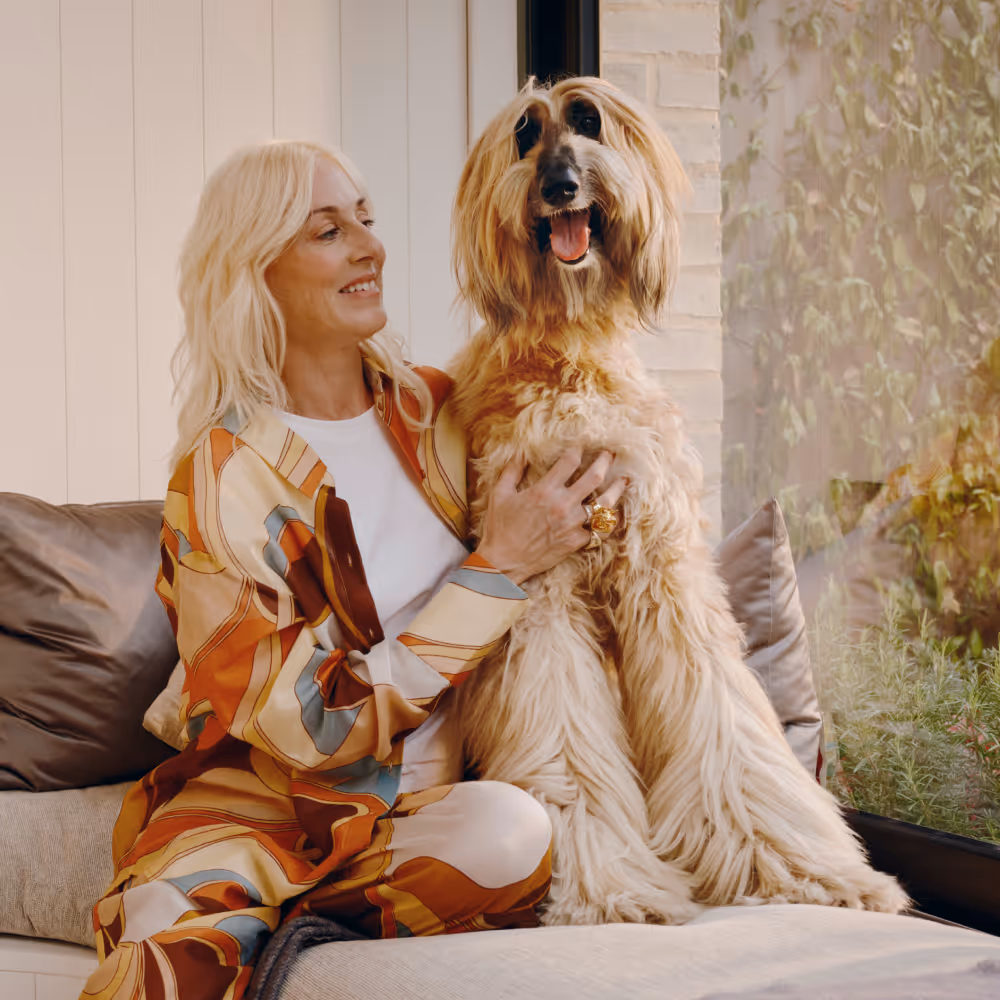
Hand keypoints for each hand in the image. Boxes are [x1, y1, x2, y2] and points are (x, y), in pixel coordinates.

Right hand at [476, 448, 627, 585]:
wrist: (504, 562)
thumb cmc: (500, 528)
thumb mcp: (500, 494)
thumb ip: (512, 471)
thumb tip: (521, 452)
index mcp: (544, 491)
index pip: (570, 462)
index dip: (578, 449)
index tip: (581, 444)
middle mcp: (563, 505)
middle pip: (594, 477)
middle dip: (605, 461)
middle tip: (610, 453)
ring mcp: (572, 525)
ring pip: (604, 504)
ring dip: (617, 489)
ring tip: (624, 480)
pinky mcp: (576, 542)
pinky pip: (599, 529)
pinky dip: (607, 521)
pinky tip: (612, 513)